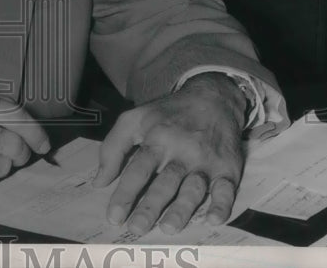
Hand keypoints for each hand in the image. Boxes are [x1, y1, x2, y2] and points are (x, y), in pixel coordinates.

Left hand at [92, 73, 247, 234]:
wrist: (212, 98)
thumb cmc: (167, 114)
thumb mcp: (134, 119)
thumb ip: (113, 148)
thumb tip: (99, 182)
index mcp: (157, 139)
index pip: (138, 169)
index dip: (125, 193)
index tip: (114, 216)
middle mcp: (181, 152)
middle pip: (165, 182)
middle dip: (150, 206)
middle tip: (137, 228)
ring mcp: (205, 161)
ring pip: (193, 188)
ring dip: (182, 209)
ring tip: (168, 227)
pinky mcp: (227, 168)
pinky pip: (227, 189)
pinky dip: (222, 205)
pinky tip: (213, 219)